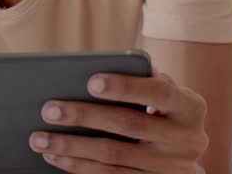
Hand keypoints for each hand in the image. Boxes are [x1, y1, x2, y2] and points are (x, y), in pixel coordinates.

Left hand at [28, 67, 206, 173]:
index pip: (158, 92)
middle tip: (49, 110)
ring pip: (114, 157)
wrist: (185, 157)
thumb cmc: (163, 112)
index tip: (91, 82)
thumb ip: (142, 80)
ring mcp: (172, 168)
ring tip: (41, 138)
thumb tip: (105, 68)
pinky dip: (79, 167)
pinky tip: (57, 156)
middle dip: (85, 116)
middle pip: (129, 125)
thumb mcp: (164, 95)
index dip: (125, 87)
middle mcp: (188, 139)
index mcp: (190, 107)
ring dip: (72, 147)